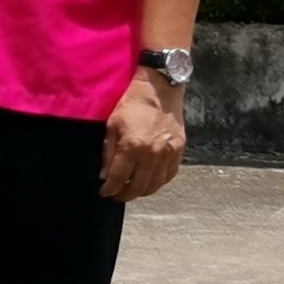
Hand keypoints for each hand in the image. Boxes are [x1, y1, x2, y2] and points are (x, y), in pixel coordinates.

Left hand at [99, 67, 185, 201]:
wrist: (160, 89)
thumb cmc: (133, 104)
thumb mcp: (113, 125)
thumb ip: (108, 153)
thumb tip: (105, 175)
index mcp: (132, 147)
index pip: (118, 178)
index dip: (109, 189)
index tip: (104, 192)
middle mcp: (152, 154)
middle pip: (137, 187)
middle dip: (124, 195)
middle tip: (117, 194)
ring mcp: (168, 154)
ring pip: (154, 185)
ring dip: (141, 192)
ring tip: (132, 190)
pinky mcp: (178, 151)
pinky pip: (168, 176)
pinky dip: (158, 182)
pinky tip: (149, 181)